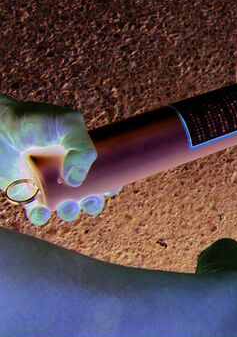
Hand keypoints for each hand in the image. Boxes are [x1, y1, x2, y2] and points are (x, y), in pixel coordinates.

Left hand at [0, 95, 119, 225]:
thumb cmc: (33, 119)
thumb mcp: (67, 123)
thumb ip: (82, 147)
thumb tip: (77, 181)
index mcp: (80, 154)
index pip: (103, 173)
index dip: (110, 184)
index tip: (111, 188)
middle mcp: (66, 170)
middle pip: (88, 195)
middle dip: (93, 204)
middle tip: (90, 201)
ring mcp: (47, 183)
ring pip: (66, 207)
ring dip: (71, 212)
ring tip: (67, 206)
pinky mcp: (26, 193)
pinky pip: (37, 212)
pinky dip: (40, 216)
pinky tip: (40, 210)